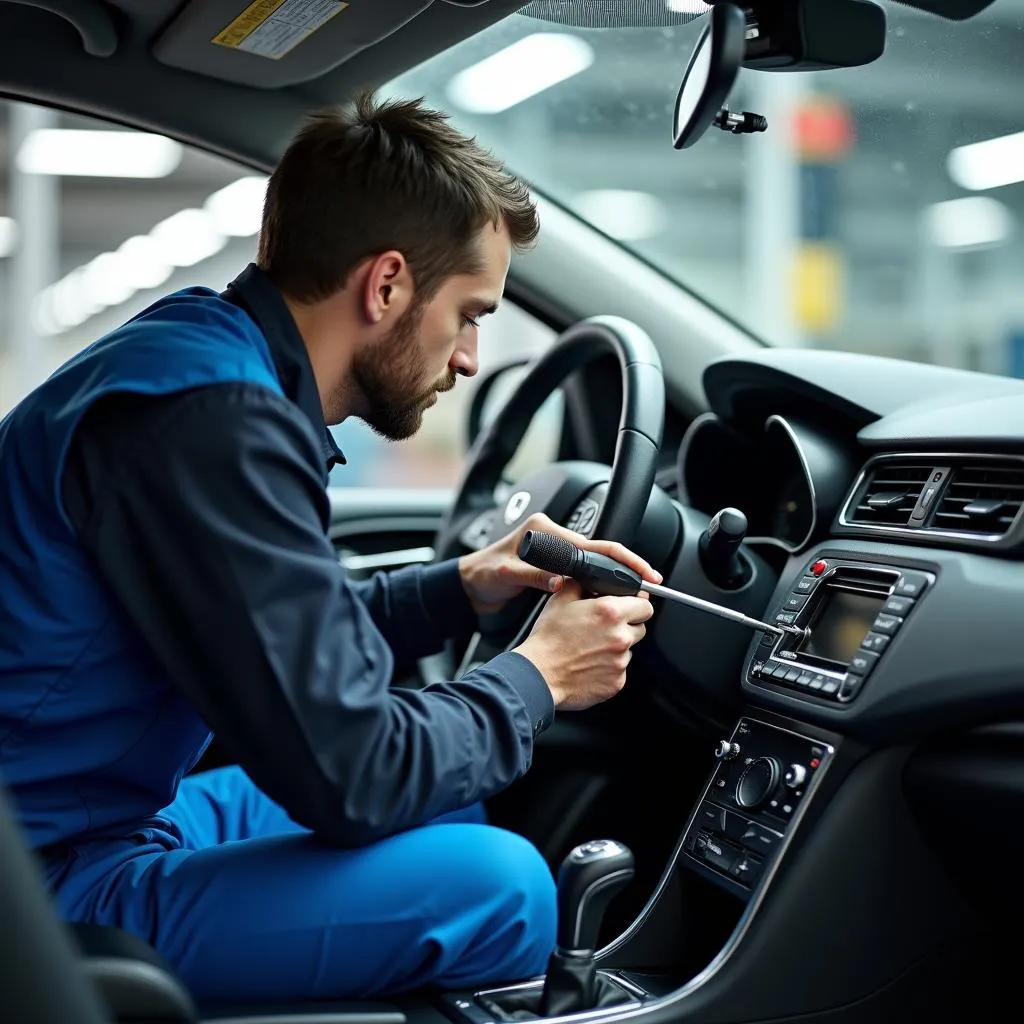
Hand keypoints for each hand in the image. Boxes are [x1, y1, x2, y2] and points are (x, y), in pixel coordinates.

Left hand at [458, 511, 661, 615]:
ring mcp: (555, 550)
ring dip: (614, 575)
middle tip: (649, 583)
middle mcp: (553, 536)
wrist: (468, 585)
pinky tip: (611, 593)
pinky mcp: (554, 565)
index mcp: (544, 530)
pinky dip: (600, 581)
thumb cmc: (482, 575)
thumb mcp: (506, 575)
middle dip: (625, 566)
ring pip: (595, 561)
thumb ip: (534, 576)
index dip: (618, 559)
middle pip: (599, 550)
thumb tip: (561, 582)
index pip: (591, 543)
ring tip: (635, 592)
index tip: (639, 573)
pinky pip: (584, 570)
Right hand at [514, 580, 653, 709]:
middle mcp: (620, 636)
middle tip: (604, 628)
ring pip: (629, 649)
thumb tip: (591, 579)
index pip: (645, 605)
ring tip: (592, 647)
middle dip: (627, 625)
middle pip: (640, 628)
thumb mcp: (561, 599)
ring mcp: (620, 661)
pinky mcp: (617, 682)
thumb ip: (582, 584)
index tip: (630, 607)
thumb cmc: (548, 640)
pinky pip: (620, 670)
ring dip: (616, 647)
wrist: (539, 674)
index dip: (637, 604)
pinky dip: (609, 666)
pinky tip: (591, 663)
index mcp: (610, 612)